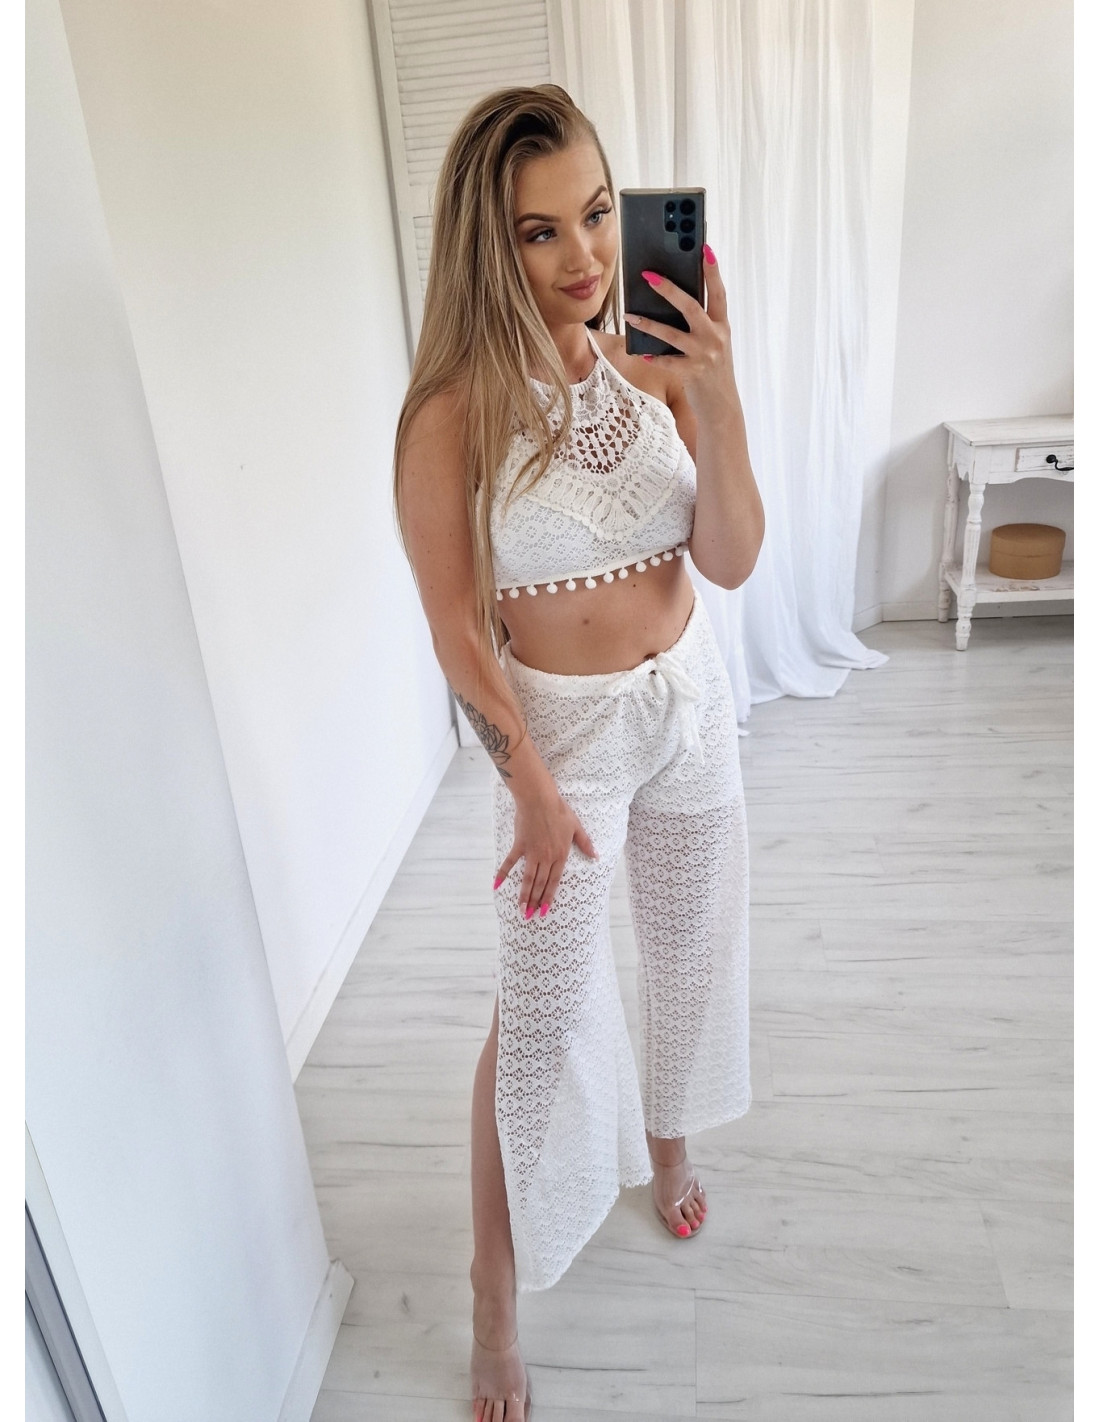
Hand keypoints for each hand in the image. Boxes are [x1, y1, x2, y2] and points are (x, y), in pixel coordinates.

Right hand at [493, 785, 597, 918]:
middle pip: (540, 884)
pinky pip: (510, 862)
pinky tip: (496, 886)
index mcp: (560, 855)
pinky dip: (503, 874)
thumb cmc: (559, 811)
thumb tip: (596, 856)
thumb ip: (585, 844)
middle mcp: (546, 858)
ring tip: (521, 909)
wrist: (540, 800)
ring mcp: (532, 853)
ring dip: (524, 895)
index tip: (545, 911)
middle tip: (530, 916)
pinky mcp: (520, 846)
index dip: (549, 898)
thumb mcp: (577, 827)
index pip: (554, 882)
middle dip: (535, 902)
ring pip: (528, 879)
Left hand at [623, 243, 737, 412]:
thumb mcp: (714, 342)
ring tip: (630, 315)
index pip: (718, 292)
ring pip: (673, 335)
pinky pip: (668, 362)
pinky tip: (640, 353)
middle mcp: (715, 337)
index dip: (713, 271)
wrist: (722, 404)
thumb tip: (674, 301)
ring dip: (649, 324)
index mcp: (722, 325)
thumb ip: (701, 323)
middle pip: (692, 307)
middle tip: (649, 275)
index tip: (705, 248)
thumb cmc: (713, 368)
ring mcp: (704, 355)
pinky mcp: (692, 373)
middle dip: (670, 290)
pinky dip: (654, 358)